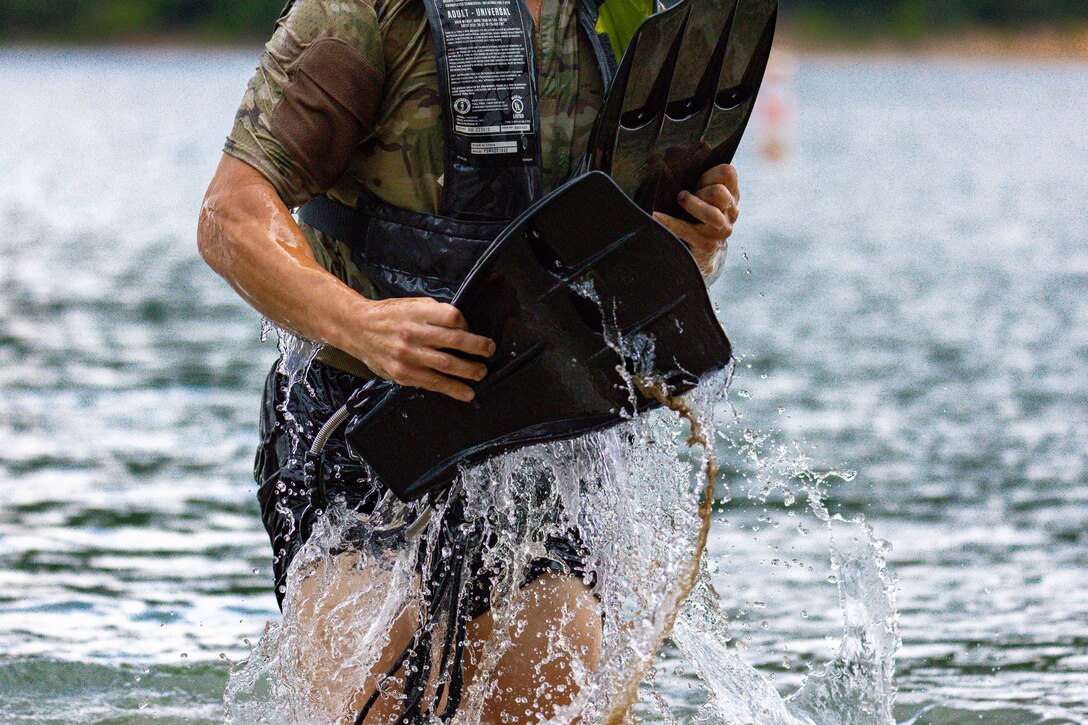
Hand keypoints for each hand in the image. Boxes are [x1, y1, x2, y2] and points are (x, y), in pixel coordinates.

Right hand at [343, 297, 495, 401]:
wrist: (357, 329)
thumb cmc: (388, 316)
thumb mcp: (411, 304)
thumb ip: (434, 313)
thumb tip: (461, 326)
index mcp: (417, 312)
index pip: (452, 317)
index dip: (466, 324)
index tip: (470, 329)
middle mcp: (413, 333)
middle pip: (454, 340)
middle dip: (477, 348)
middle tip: (489, 350)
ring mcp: (408, 355)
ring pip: (446, 364)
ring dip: (469, 370)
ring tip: (481, 372)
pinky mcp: (404, 373)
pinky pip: (432, 383)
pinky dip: (452, 389)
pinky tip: (465, 393)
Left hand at [652, 164, 739, 276]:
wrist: (697, 250)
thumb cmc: (693, 212)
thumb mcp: (697, 188)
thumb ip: (688, 167)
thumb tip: (673, 149)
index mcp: (731, 193)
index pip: (728, 173)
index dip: (709, 172)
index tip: (697, 179)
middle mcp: (730, 211)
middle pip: (719, 192)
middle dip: (700, 190)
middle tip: (686, 195)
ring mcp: (721, 230)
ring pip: (711, 213)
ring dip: (691, 204)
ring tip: (680, 199)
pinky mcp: (708, 245)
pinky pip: (688, 231)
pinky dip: (669, 222)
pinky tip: (656, 216)